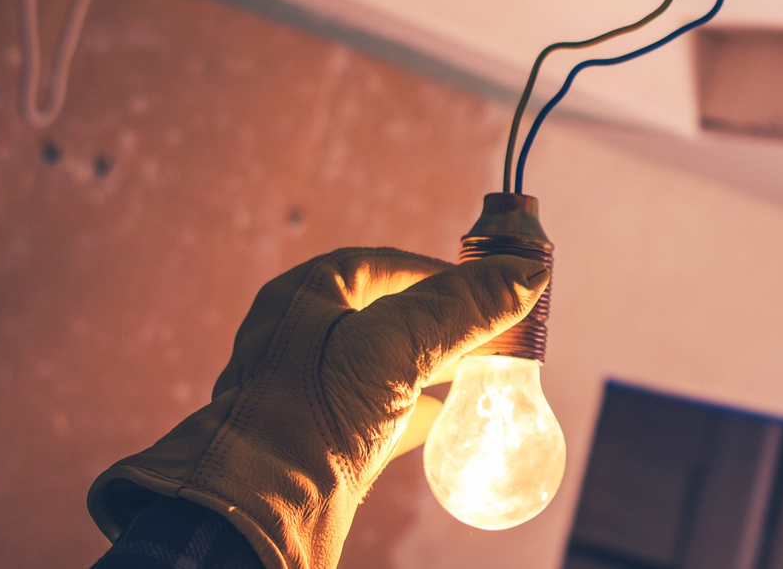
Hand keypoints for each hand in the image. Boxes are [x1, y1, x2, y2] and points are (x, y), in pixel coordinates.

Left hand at [87, 248, 549, 568]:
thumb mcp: (394, 348)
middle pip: (383, 314)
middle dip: (438, 320)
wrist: (257, 516)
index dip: (436, 273)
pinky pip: (373, 415)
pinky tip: (443, 421)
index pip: (380, 266)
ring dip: (428, 365)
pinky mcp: (317, 441)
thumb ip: (459, 309)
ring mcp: (306, 392)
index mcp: (303, 298)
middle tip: (489, 329)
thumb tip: (525, 273)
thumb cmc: (308, 417)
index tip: (486, 287)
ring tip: (475, 371)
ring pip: (381, 366)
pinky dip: (412, 413)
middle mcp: (298, 339)